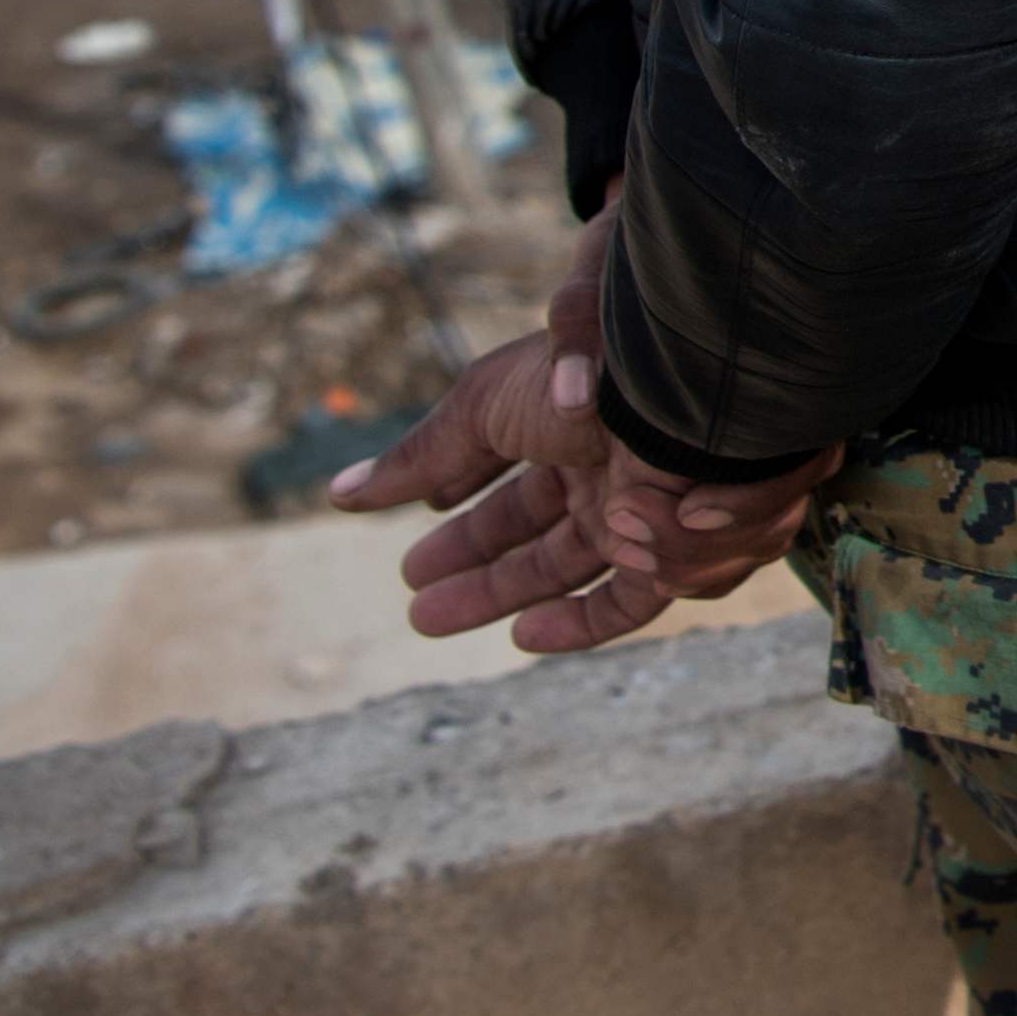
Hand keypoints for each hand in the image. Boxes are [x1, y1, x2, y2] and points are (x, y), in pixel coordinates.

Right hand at [323, 218, 833, 649]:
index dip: (461, 509)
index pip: (505, 479)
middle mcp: (608, 469)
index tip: (415, 541)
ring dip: (501, 594)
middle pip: (534, 532)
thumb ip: (421, 457)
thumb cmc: (580, 382)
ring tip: (426, 617)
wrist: (676, 394)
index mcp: (568, 425)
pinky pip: (628, 602)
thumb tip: (340, 494)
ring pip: (568, 568)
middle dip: (473, 566)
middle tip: (414, 599)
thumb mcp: (483, 410)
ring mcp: (643, 511)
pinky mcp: (673, 551)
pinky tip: (522, 634)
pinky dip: (578, 623)